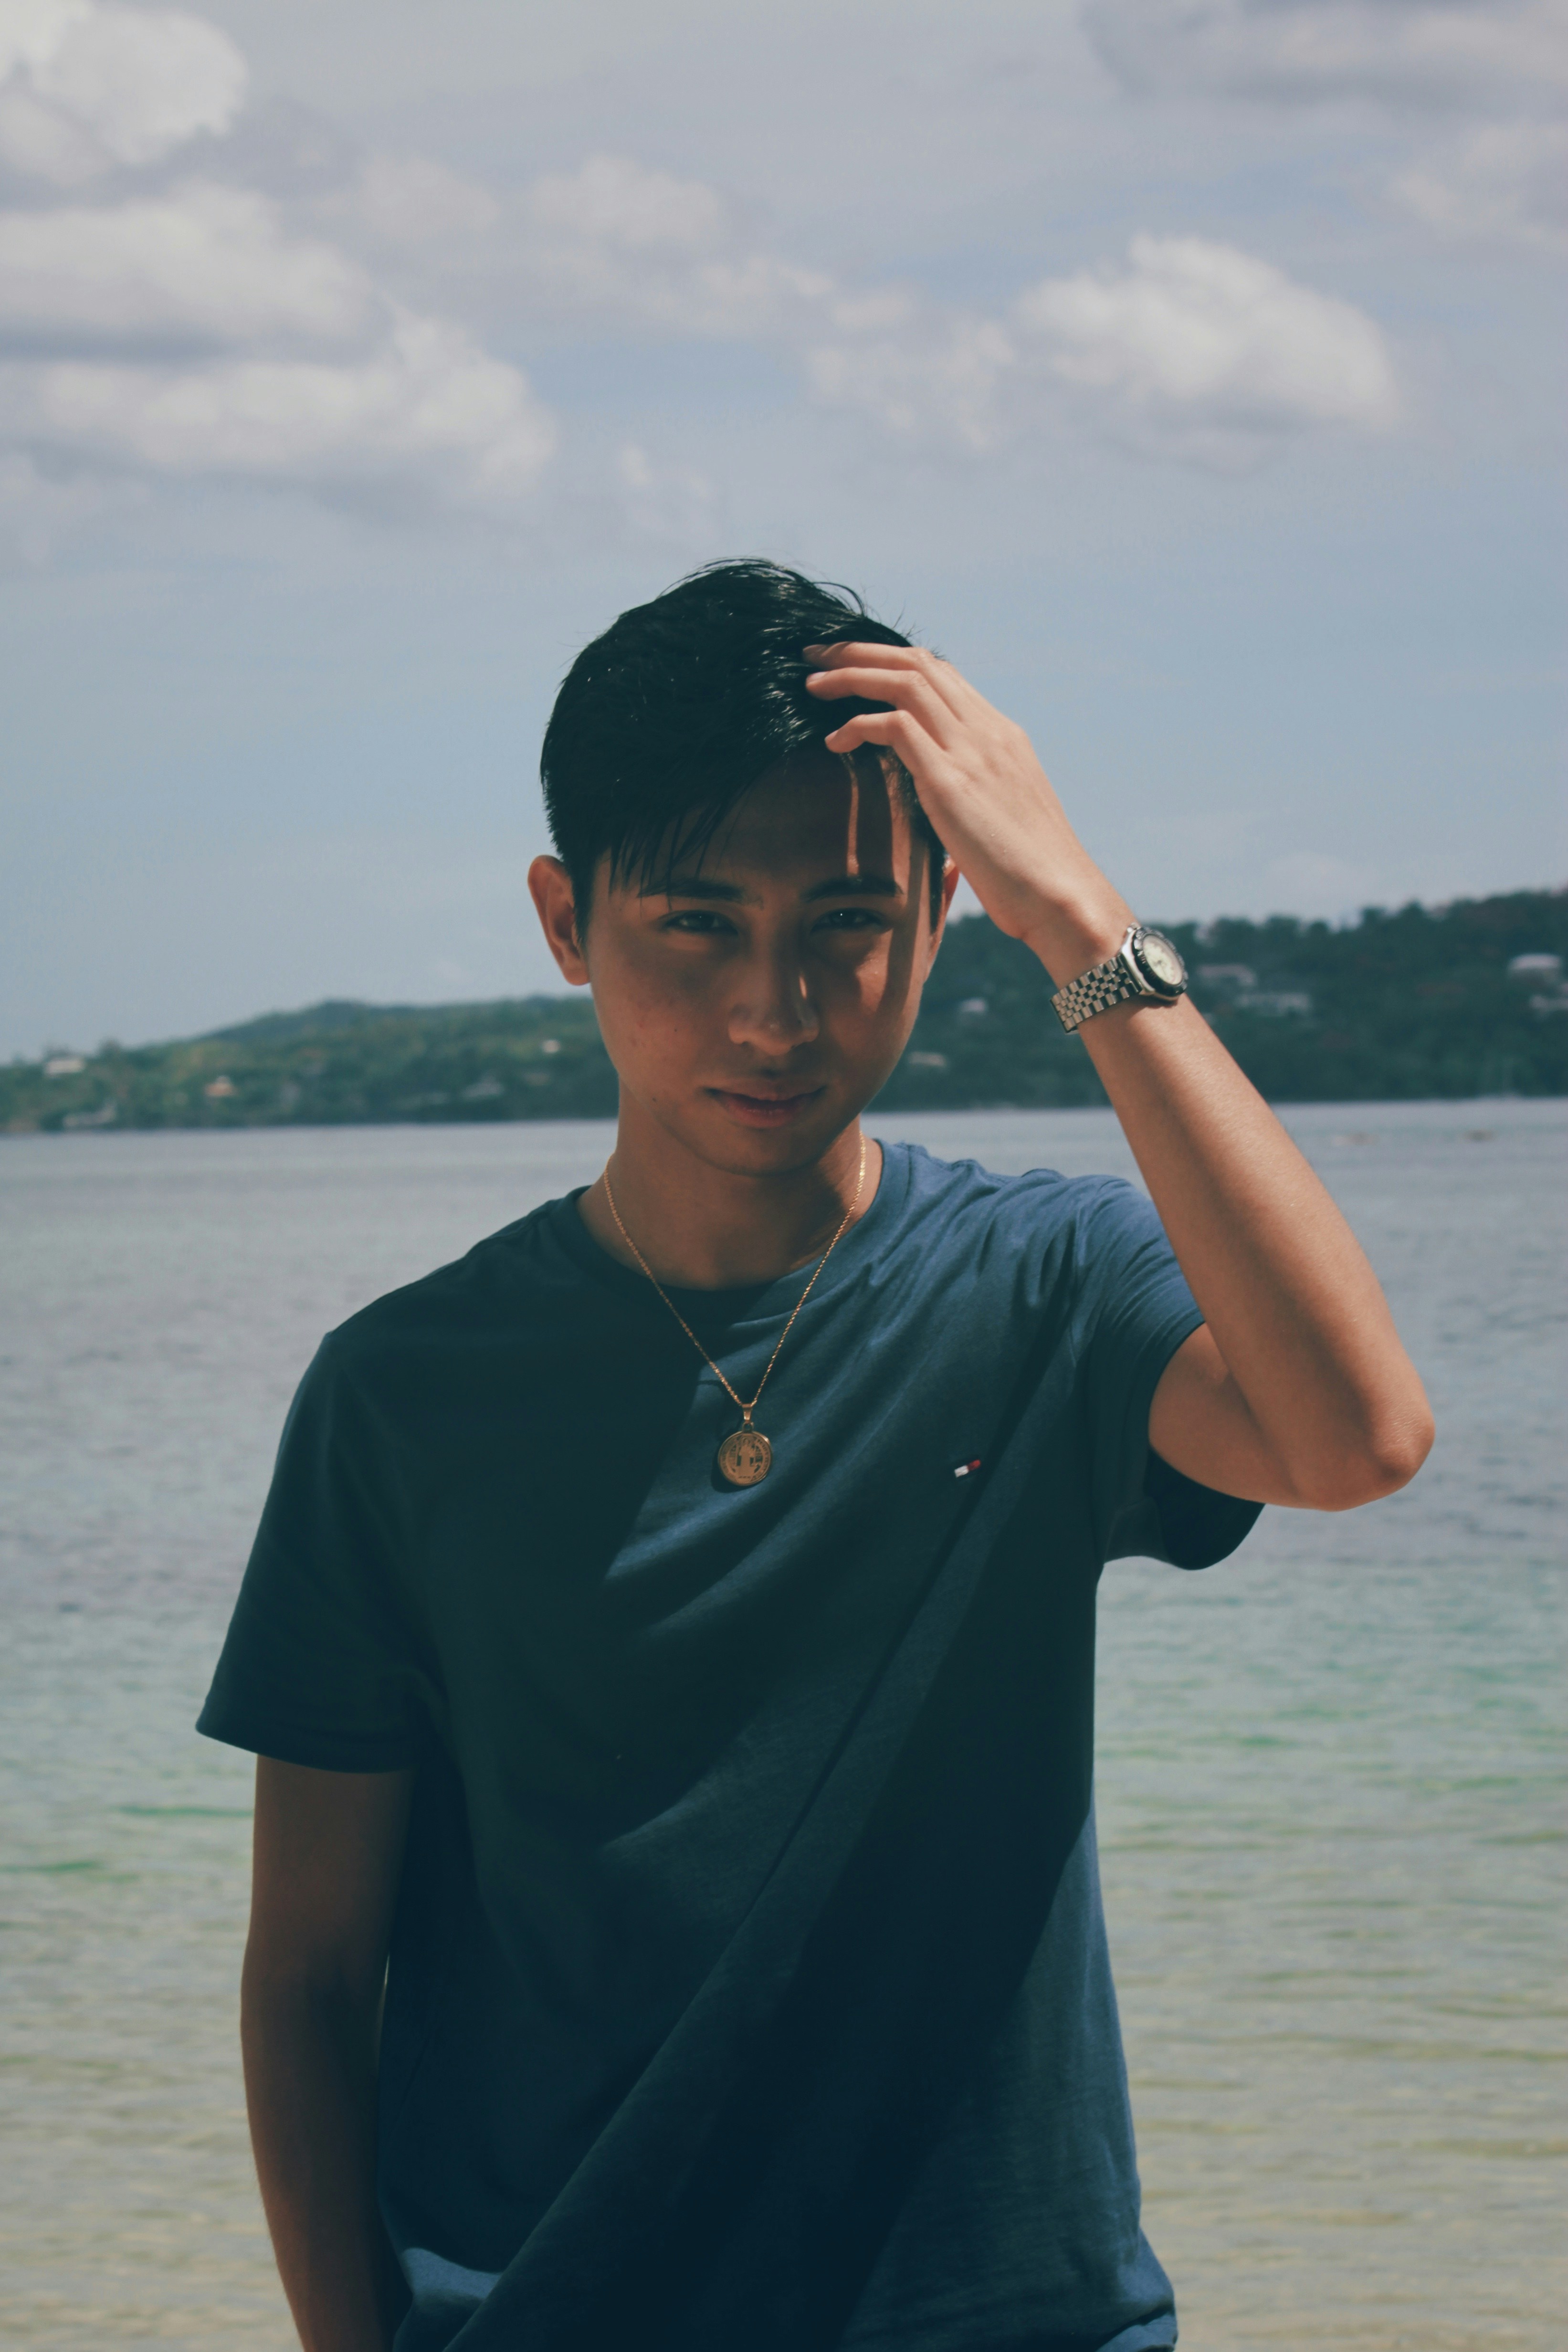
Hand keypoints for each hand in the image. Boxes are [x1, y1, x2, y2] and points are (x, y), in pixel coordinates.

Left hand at [803, 641, 1130, 983]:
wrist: (1062, 898)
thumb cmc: (1033, 878)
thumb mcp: (1004, 826)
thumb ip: (976, 809)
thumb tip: (957, 836)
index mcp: (1003, 738)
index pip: (944, 677)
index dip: (894, 663)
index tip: (855, 668)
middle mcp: (989, 733)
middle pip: (919, 663)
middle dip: (862, 652)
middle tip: (818, 655)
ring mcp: (973, 752)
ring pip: (905, 681)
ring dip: (852, 675)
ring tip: (813, 686)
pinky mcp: (952, 782)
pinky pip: (896, 726)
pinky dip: (858, 724)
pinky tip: (835, 743)